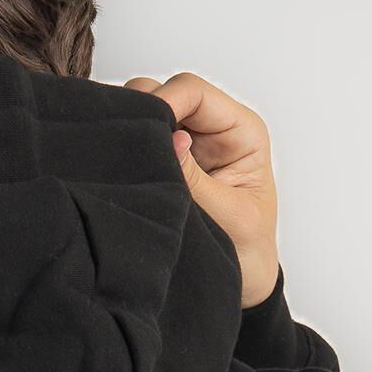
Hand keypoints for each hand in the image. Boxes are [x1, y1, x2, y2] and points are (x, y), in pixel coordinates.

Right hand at [125, 74, 279, 309]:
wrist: (245, 280)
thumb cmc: (248, 251)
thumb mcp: (229, 218)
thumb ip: (196, 180)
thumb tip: (169, 139)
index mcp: (241, 132)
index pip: (193, 91)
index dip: (163, 102)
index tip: (143, 134)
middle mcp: (213, 127)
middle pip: (164, 91)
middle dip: (141, 115)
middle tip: (126, 154)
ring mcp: (187, 142)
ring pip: (145, 110)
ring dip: (132, 133)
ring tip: (126, 169)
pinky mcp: (167, 159)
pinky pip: (139, 139)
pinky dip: (127, 150)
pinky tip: (123, 173)